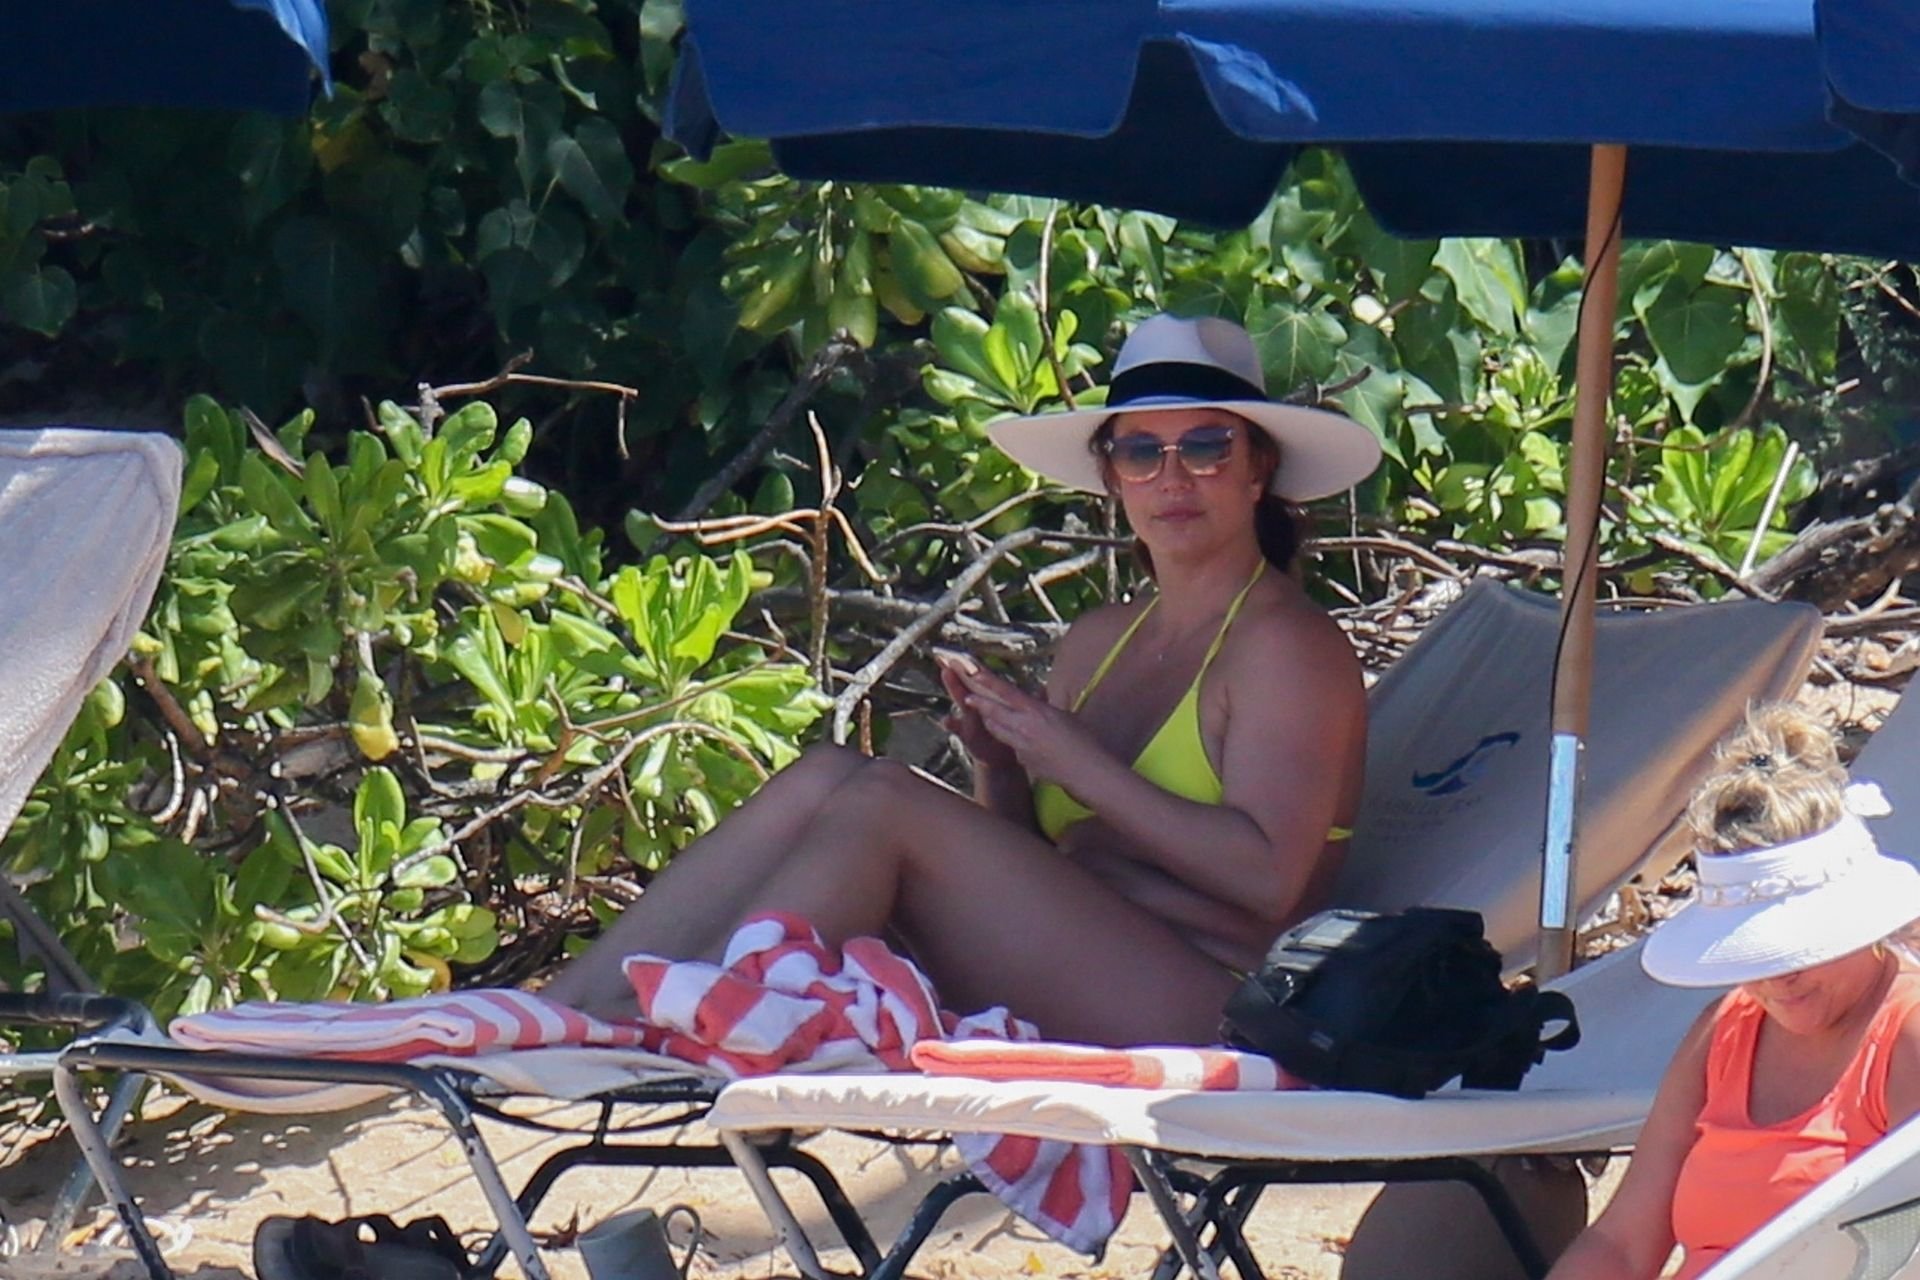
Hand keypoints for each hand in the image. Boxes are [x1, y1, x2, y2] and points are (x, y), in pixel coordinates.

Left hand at [950, 663, 1102, 786]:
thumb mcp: (1066, 716)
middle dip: (979, 704)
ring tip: (987, 716)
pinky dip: (1012, 742)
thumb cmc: (1083, 740)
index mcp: (1036, 710)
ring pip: (997, 730)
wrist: (1085, 770)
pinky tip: (1022, 742)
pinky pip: (1012, 748)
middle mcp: (1024, 726)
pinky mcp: (1023, 761)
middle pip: (993, 712)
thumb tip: (1039, 695)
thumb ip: (1047, 705)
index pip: (1006, 692)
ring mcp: (1021, 745)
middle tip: (969, 697)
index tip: (974, 674)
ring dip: (991, 722)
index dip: (988, 683)